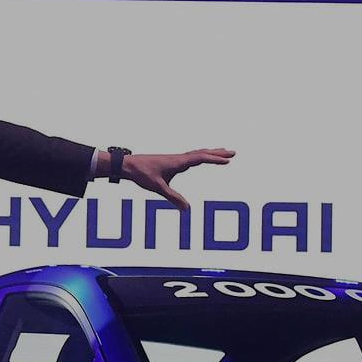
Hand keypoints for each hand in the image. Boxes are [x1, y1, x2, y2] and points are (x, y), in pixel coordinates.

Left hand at [121, 148, 235, 209]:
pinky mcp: (171, 161)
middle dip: (218, 153)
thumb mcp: (158, 188)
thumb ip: (173, 198)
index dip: (215, 159)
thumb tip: (187, 209)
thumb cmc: (142, 174)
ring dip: (211, 153)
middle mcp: (179, 158)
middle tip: (233, 153)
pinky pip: (191, 156)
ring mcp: (175, 158)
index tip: (228, 161)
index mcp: (178, 162)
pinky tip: (202, 158)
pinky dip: (201, 155)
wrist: (128, 165)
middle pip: (202, 153)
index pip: (200, 158)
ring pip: (197, 153)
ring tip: (223, 152)